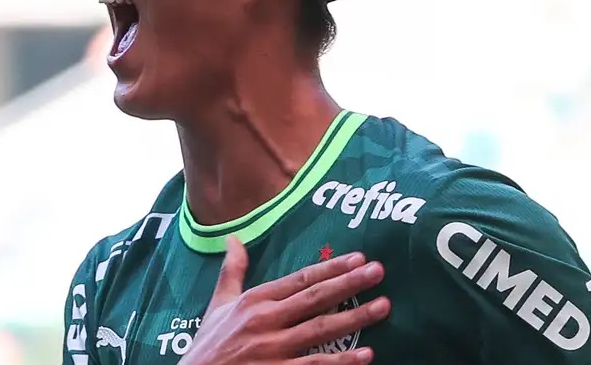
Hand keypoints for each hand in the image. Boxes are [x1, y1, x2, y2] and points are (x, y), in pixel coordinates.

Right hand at [180, 236, 389, 363]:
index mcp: (254, 301)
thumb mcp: (218, 305)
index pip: (300, 280)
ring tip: (382, 306)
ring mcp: (273, 351)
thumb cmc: (208, 346)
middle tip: (379, 271)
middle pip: (315, 299)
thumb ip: (232, 272)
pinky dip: (341, 361)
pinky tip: (366, 354)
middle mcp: (265, 322)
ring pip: (321, 331)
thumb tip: (233, 238)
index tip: (358, 257)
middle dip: (349, 284)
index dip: (330, 268)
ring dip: (355, 318)